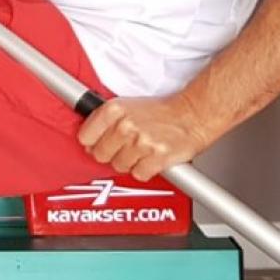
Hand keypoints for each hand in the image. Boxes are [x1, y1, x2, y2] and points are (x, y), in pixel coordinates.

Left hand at [76, 94, 214, 181]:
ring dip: (129, 162)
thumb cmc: (163, 111)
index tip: (98, 143)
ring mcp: (140, 143)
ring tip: (141, 149)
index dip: (92, 142)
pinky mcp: (156, 158)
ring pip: (119, 166)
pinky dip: (144, 170)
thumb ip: (106, 121)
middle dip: (111, 153)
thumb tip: (88, 141)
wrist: (194, 114)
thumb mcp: (128, 105)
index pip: (85, 137)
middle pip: (100, 155)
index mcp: (114, 110)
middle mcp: (125, 126)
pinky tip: (150, 158)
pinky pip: (138, 174)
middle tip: (124, 147)